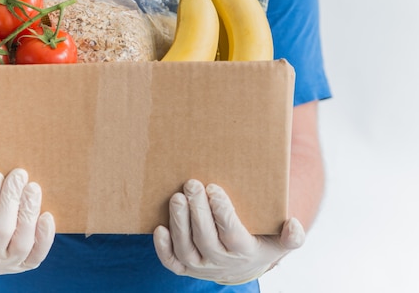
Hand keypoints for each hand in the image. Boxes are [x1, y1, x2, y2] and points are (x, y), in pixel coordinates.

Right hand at [0, 169, 54, 282]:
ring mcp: (6, 264)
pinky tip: (47, 216)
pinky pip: (37, 256)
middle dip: (11, 199)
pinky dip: (45, 238)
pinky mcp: (22, 265)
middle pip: (2, 229)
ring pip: (22, 242)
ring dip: (29, 213)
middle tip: (18, 174)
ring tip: (32, 187)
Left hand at [153, 180, 304, 284]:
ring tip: (176, 198)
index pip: (232, 233)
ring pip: (186, 249)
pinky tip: (159, 228)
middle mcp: (220, 262)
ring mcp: (200, 267)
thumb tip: (294, 225)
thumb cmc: (260, 243)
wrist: (242, 265)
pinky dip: (163, 248)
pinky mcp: (185, 268)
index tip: (214, 188)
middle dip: (197, 211)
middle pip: (206, 239)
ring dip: (179, 223)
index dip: (222, 212)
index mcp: (245, 252)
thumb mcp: (280, 241)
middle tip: (192, 184)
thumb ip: (292, 237)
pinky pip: (171, 262)